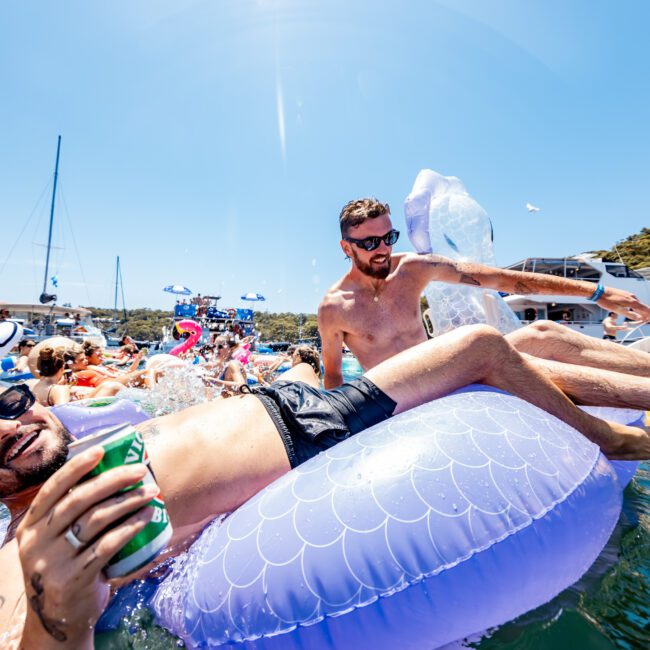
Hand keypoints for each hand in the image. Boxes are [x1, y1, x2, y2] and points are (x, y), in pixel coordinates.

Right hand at [16, 447, 155, 648]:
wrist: (61, 617)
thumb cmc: (68, 564)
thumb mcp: (57, 539)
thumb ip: (73, 513)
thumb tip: (114, 471)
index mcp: (31, 525)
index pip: (53, 488)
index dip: (77, 467)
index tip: (102, 450)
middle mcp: (36, 541)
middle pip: (79, 500)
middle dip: (113, 480)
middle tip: (140, 470)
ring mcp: (52, 562)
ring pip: (96, 520)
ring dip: (129, 501)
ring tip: (151, 491)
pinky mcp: (73, 579)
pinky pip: (107, 545)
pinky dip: (130, 527)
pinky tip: (146, 517)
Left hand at [598, 287, 649, 321]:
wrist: (599, 292)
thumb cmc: (606, 301)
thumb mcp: (617, 310)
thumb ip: (629, 314)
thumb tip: (639, 318)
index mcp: (631, 301)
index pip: (644, 309)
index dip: (648, 314)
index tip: (649, 319)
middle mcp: (632, 297)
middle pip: (642, 306)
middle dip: (646, 313)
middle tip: (647, 319)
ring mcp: (628, 295)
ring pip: (638, 303)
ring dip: (641, 310)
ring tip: (643, 316)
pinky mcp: (624, 294)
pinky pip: (633, 301)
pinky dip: (636, 306)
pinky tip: (634, 309)